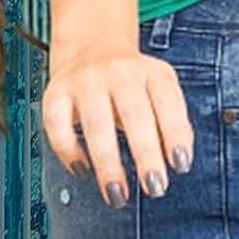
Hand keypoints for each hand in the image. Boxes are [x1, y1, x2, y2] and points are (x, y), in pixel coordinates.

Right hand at [43, 37, 193, 207]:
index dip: (176, 134)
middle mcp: (120, 73)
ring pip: (97, 125)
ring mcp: (86, 82)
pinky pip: (58, 126)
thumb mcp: (158, 87)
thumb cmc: (132, 79)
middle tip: (155, 187)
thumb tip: (179, 160)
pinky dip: (69, 151)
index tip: (181, 165)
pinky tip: (82, 170)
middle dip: (146, 154)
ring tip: (117, 193)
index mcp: (152, 72)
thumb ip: (169, 118)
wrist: (92, 45)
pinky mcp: (56, 93)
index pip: (169, 102)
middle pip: (135, 115)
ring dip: (108, 164)